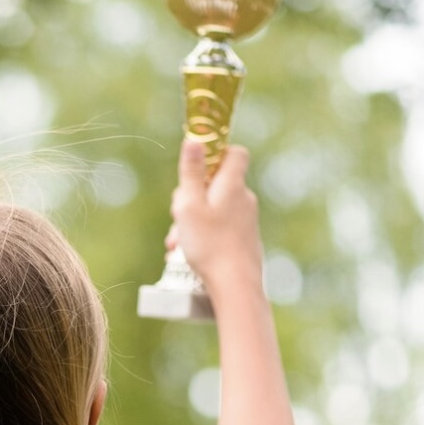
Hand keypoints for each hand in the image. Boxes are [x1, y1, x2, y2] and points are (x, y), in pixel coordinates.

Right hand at [166, 139, 261, 291]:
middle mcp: (243, 198)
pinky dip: (203, 234)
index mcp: (232, 185)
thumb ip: (191, 172)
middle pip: (216, 183)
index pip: (234, 152)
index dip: (215, 153)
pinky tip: (188, 252)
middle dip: (192, 196)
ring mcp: (246, 219)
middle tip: (177, 215)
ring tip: (177, 243)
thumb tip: (194, 140)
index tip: (195, 166)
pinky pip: (219, 227)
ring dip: (192, 221)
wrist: (235, 284)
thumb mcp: (189, 205)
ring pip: (214, 208)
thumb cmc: (209, 244)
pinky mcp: (244, 237)